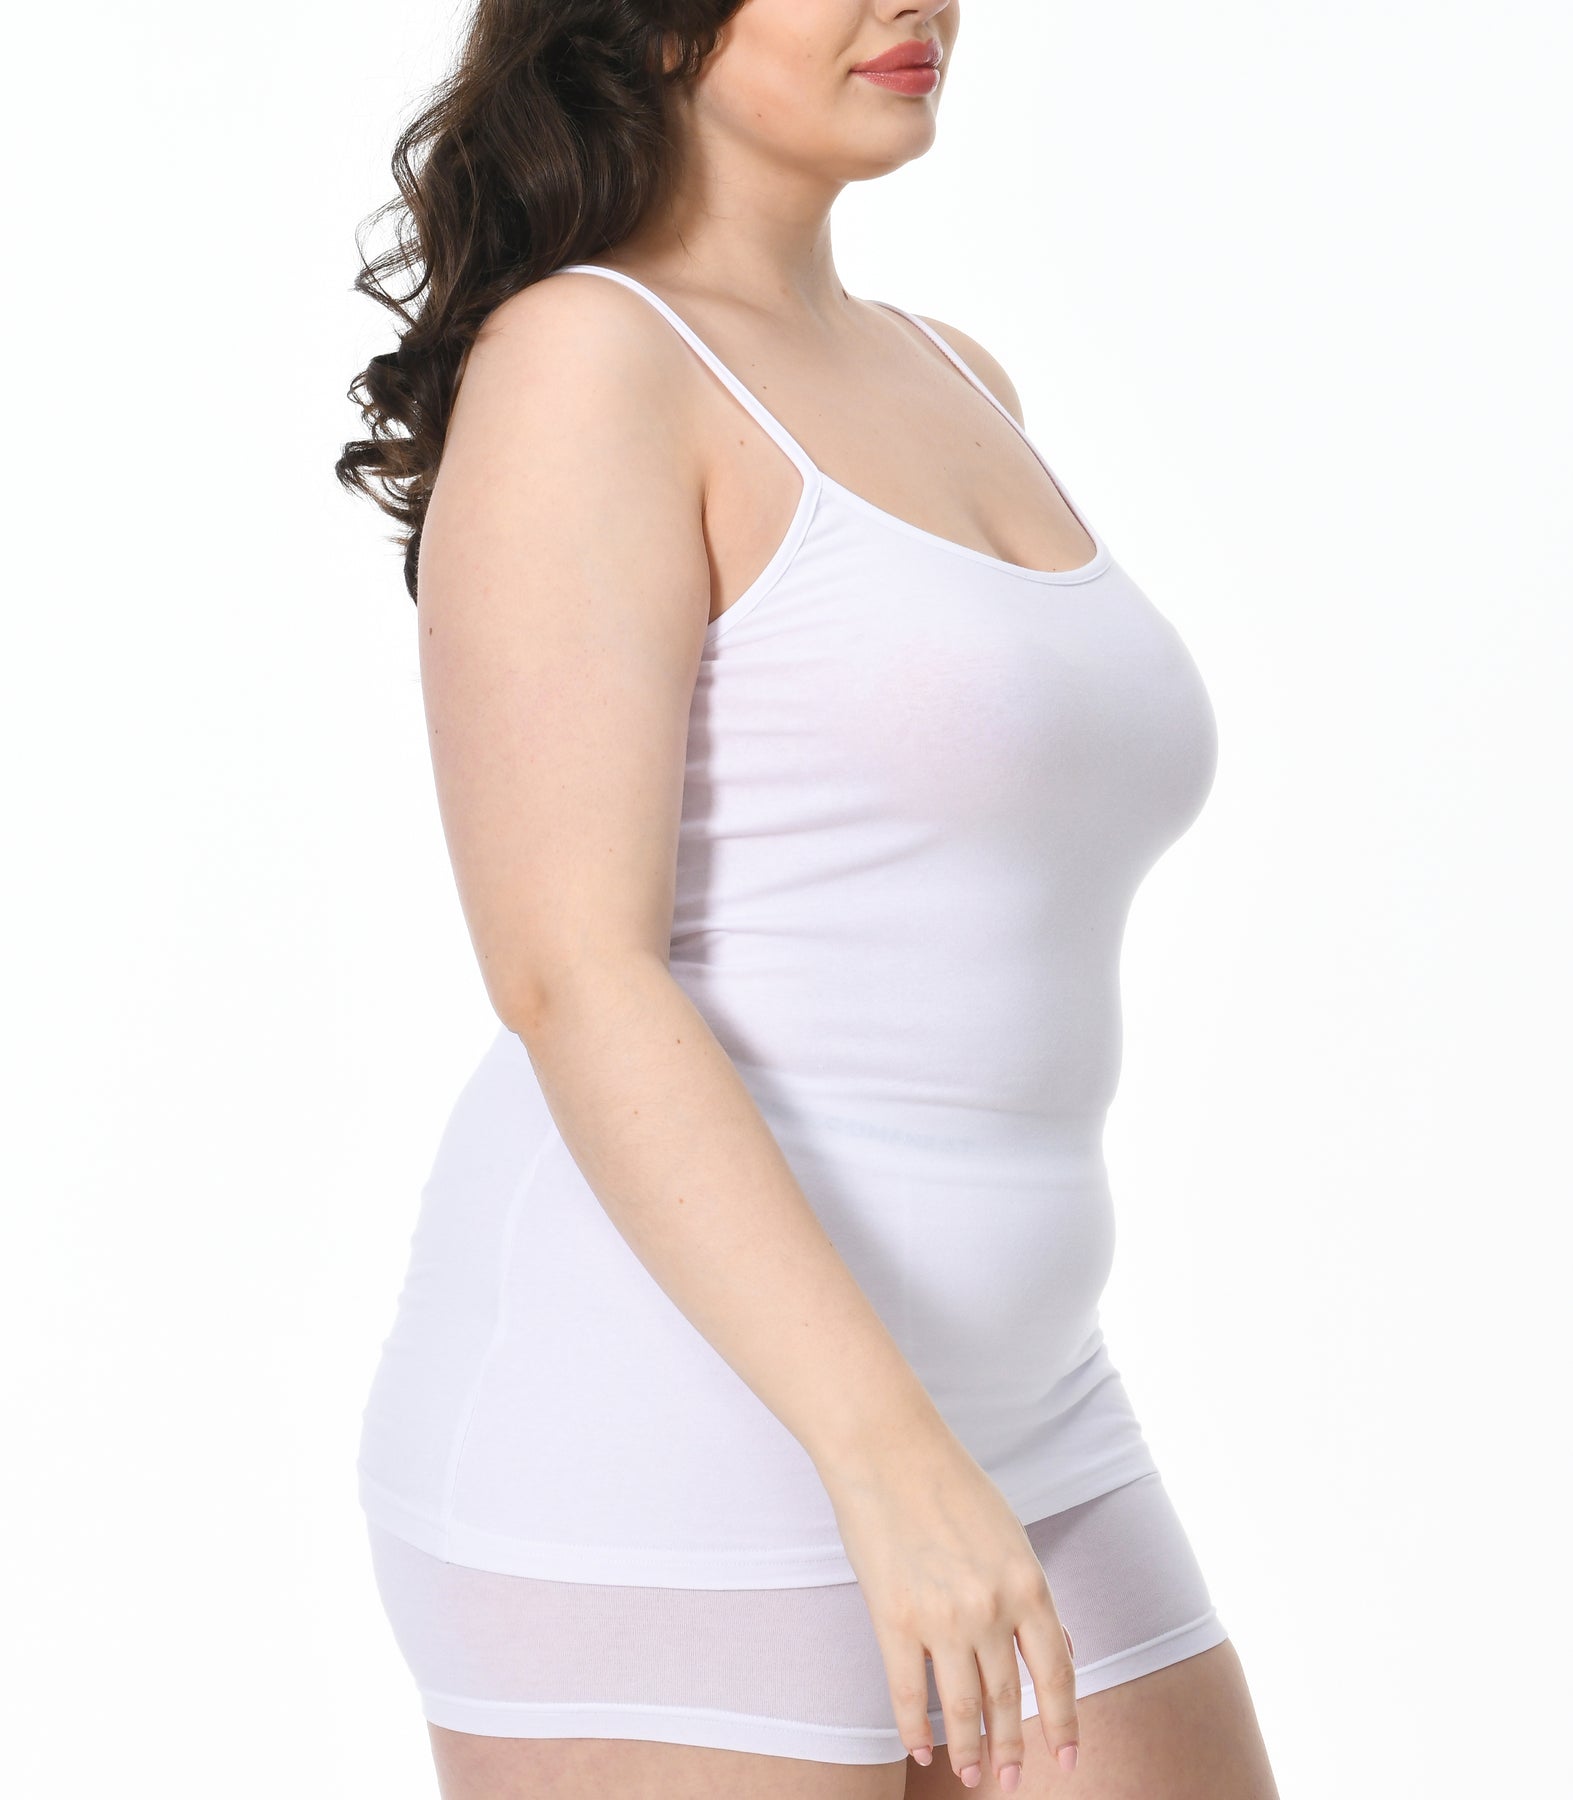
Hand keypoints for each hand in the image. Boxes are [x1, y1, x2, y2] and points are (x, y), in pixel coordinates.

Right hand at [825, 1438, 1079, 1789]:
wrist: (888, 1447)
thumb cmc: (949, 1483)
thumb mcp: (1010, 1534)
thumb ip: (1031, 1595)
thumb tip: (1058, 1650)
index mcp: (1028, 1583)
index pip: (1055, 1673)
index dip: (1062, 1722)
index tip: (1067, 1758)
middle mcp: (991, 1608)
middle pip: (1007, 1697)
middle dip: (1011, 1746)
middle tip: (1010, 1780)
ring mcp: (942, 1617)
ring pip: (962, 1705)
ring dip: (968, 1748)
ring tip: (971, 1774)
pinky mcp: (894, 1619)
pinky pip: (908, 1691)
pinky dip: (914, 1727)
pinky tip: (920, 1748)